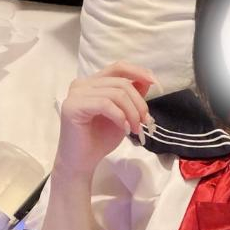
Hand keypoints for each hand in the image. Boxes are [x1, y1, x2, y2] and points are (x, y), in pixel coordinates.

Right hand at [55, 60, 160, 177]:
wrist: (83, 161)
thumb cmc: (100, 139)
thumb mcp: (123, 115)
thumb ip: (131, 97)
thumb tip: (147, 80)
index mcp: (93, 83)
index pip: (118, 67)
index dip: (139, 72)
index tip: (156, 84)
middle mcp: (82, 84)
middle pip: (121, 82)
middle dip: (139, 103)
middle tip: (145, 122)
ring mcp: (76, 94)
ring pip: (116, 94)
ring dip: (132, 113)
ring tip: (135, 129)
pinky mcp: (73, 106)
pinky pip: (105, 104)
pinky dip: (120, 117)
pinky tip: (124, 129)